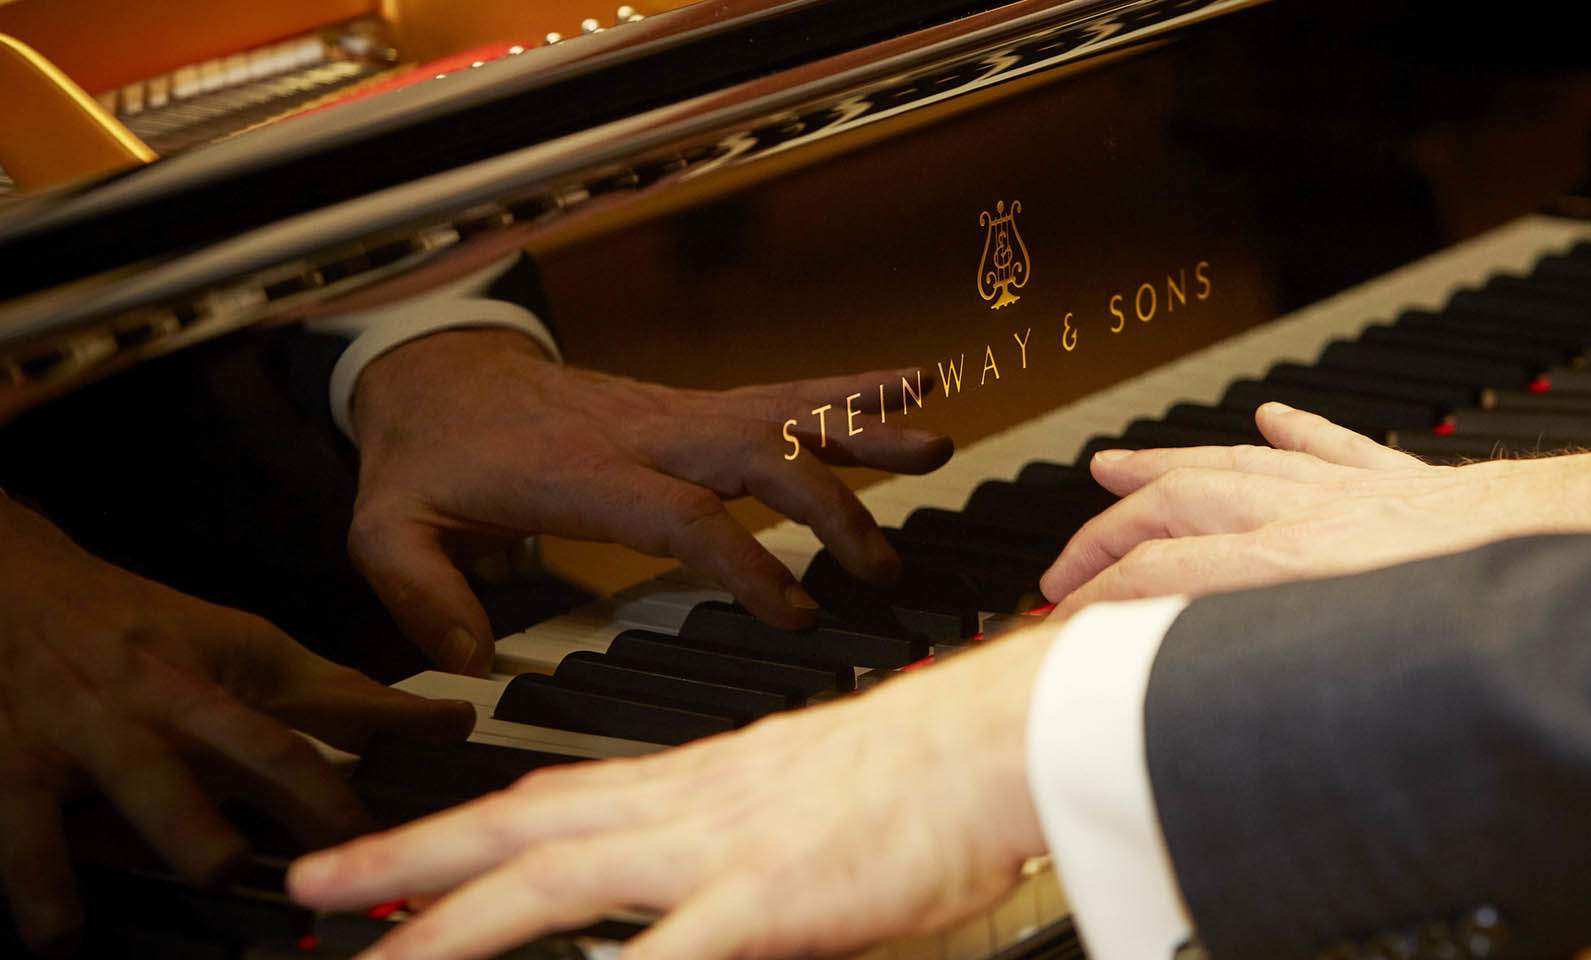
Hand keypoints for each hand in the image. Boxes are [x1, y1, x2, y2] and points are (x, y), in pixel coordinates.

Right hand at [0, 499, 475, 951]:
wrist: (12, 581)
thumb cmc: (138, 629)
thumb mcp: (243, 648)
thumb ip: (338, 696)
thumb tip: (446, 724)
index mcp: (232, 674)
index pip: (333, 699)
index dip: (397, 723)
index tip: (453, 740)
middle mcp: (172, 701)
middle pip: (256, 746)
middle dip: (308, 798)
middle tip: (346, 853)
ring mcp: (93, 733)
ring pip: (148, 783)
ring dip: (188, 828)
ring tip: (219, 871)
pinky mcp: (14, 765)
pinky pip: (25, 832)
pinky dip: (41, 885)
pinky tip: (62, 936)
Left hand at [289, 625, 1054, 959]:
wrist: (1008, 731)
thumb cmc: (933, 770)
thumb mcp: (814, 801)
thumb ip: (743, 840)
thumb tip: (704, 896)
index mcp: (703, 782)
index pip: (556, 800)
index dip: (463, 827)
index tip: (394, 855)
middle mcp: (690, 804)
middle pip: (523, 832)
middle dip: (408, 865)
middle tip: (312, 892)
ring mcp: (723, 849)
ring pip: (557, 886)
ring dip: (455, 928)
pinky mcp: (772, 899)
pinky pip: (667, 954)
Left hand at [348, 330, 954, 673]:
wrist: (440, 372)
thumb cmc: (428, 456)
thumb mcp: (388, 528)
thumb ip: (423, 596)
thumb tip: (472, 662)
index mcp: (582, 472)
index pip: (682, 515)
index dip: (747, 563)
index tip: (797, 613)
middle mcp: (645, 433)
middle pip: (756, 459)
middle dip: (829, 509)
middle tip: (881, 566)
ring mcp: (677, 412)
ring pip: (783, 415)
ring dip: (862, 431)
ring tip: (936, 447)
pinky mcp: (695, 405)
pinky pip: (783, 393)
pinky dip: (852, 388)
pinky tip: (914, 383)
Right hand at [1040, 403, 1590, 617]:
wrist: (1584, 540)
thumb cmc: (1489, 599)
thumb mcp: (1362, 663)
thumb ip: (1272, 670)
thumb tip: (1205, 705)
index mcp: (1293, 565)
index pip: (1160, 573)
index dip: (1096, 599)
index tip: (1059, 622)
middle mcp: (1310, 515)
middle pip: (1177, 506)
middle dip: (1107, 532)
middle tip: (1062, 564)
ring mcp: (1351, 490)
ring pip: (1233, 466)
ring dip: (1165, 465)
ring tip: (1116, 462)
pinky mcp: (1402, 481)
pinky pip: (1332, 446)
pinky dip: (1293, 433)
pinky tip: (1269, 420)